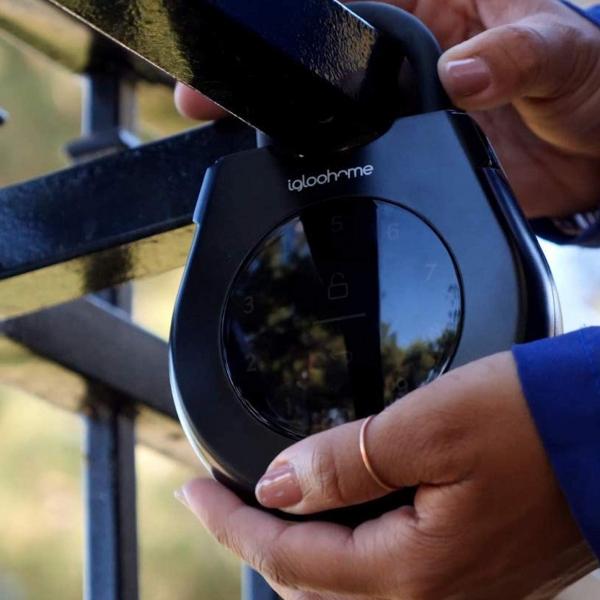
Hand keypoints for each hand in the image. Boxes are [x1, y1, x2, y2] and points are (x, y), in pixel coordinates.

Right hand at [175, 0, 599, 218]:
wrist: (594, 154)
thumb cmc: (590, 79)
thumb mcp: (562, 48)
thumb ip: (516, 54)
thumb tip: (462, 74)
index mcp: (437, 5)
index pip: (355, 6)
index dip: (303, 18)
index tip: (252, 30)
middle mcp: (407, 56)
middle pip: (322, 63)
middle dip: (266, 74)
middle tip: (209, 91)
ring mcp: (399, 111)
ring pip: (328, 114)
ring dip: (280, 124)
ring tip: (225, 130)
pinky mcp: (406, 157)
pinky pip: (355, 162)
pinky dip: (322, 170)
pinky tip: (286, 174)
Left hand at [179, 352, 595, 599]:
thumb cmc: (533, 425)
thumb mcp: (426, 427)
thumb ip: (343, 463)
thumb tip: (277, 483)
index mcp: (415, 573)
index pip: (288, 557)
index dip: (229, 522)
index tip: (192, 491)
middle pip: (308, 585)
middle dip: (253, 538)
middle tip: (218, 499)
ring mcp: (455, 594)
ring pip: (342, 587)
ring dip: (294, 548)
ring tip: (259, 508)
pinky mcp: (470, 574)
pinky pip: (380, 576)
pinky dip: (338, 549)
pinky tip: (329, 517)